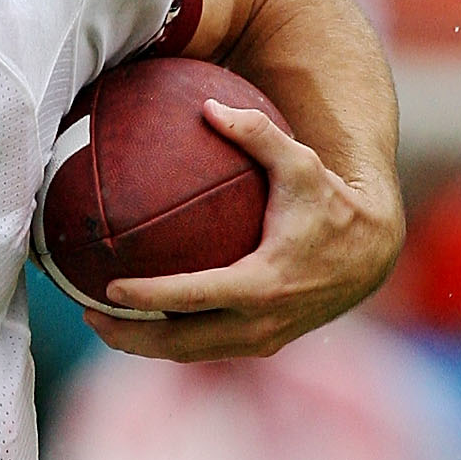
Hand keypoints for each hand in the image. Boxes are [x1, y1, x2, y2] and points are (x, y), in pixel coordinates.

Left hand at [91, 98, 403, 362]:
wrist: (372, 255)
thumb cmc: (333, 202)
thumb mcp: (301, 162)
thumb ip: (256, 133)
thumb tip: (208, 105)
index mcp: (264, 283)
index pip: (193, 297)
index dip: (149, 297)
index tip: (109, 288)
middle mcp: (261, 321)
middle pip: (181, 343)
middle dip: (130, 336)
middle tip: (88, 314)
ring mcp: (262, 340)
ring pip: (190, 354)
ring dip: (145, 345)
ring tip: (104, 323)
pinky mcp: (263, 345)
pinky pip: (206, 349)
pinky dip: (172, 341)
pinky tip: (142, 321)